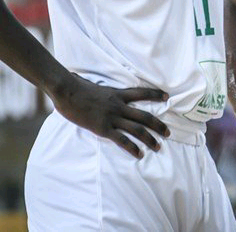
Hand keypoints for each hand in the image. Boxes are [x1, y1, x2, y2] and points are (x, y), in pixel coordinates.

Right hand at [51, 73, 169, 157]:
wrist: (67, 90)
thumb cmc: (76, 86)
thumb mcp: (94, 84)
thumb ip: (100, 87)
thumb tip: (89, 80)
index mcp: (118, 93)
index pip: (142, 92)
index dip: (155, 94)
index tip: (167, 96)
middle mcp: (119, 105)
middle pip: (145, 116)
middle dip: (158, 125)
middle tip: (168, 133)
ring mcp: (112, 117)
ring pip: (137, 129)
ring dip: (150, 138)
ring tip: (158, 146)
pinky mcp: (103, 128)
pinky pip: (121, 140)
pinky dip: (132, 148)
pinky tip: (139, 154)